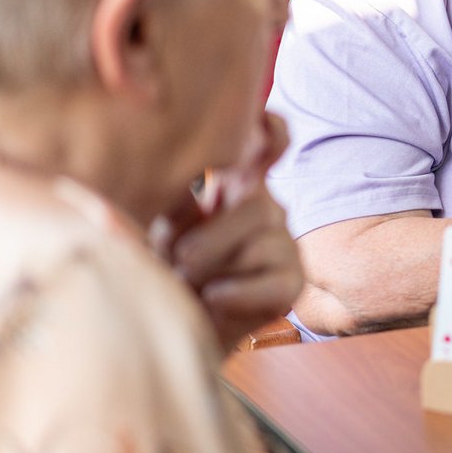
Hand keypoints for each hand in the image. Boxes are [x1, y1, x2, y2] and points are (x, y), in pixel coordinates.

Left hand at [160, 113, 304, 349]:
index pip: (270, 142)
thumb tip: (174, 180)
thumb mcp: (159, 225)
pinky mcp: (292, 281)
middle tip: (177, 259)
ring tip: (187, 283)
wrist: (174, 323)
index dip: (272, 131)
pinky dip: (238, 291)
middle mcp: (264, 207)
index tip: (259, 128)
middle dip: (213, 235)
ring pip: (262, 241)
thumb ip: (172, 199)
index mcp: (235, 182)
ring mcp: (283, 243)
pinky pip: (274, 281)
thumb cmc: (163, 265)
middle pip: (259, 203)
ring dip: (216, 265)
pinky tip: (212, 297)